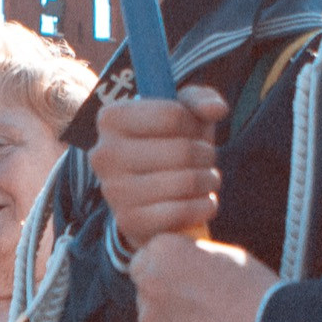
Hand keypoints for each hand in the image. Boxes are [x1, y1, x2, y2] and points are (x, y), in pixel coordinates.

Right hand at [92, 90, 226, 250]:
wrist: (146, 198)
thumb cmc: (167, 145)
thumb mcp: (182, 114)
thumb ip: (201, 100)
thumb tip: (218, 109)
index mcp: (111, 118)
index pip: (173, 115)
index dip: (195, 124)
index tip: (193, 132)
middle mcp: (104, 153)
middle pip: (183, 150)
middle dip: (207, 155)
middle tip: (207, 160)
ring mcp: (113, 190)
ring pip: (186, 181)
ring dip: (210, 180)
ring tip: (207, 179)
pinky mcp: (128, 221)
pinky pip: (182, 211)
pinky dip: (205, 206)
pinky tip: (203, 201)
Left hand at [127, 235, 273, 321]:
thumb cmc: (255, 290)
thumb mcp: (224, 253)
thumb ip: (192, 256)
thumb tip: (181, 262)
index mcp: (163, 251)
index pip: (146, 258)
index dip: (164, 270)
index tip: (182, 280)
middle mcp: (148, 283)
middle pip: (145, 289)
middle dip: (163, 296)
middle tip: (196, 308)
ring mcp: (148, 320)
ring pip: (152, 321)